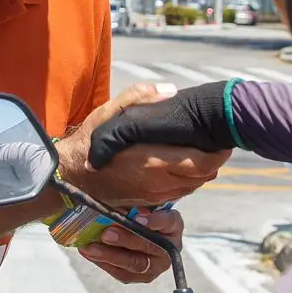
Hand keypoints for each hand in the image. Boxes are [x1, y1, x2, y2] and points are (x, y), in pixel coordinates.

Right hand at [60, 85, 229, 206]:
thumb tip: (170, 90)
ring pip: (194, 186)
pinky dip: (187, 180)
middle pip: (204, 175)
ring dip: (201, 170)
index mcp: (155, 160)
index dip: (218, 151)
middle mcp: (160, 182)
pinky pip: (180, 193)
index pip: (203, 162)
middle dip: (213, 158)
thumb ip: (140, 97)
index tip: (220, 136)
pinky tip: (180, 164)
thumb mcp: (109, 112)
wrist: (71, 177)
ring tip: (199, 150)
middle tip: (212, 140)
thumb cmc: (90, 142)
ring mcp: (156, 195)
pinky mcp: (150, 202)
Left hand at [79, 207, 181, 283]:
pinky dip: (104, 262)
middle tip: (106, 233)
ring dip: (111, 255)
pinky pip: (122, 273)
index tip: (138, 215)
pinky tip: (89, 252)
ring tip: (91, 247)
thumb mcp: (141, 203)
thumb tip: (119, 206)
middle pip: (149, 246)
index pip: (168, 221)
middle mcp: (169, 248)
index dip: (154, 220)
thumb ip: (133, 203)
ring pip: (135, 264)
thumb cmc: (140, 212)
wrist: (140, 229)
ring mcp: (156, 265)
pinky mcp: (140, 276)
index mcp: (173, 225)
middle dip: (126, 239)